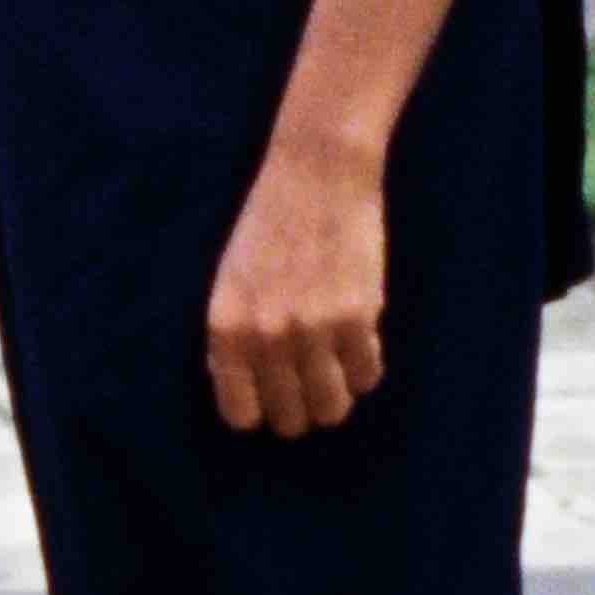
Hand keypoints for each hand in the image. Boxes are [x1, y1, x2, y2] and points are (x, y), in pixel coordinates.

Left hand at [205, 133, 389, 436]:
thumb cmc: (269, 224)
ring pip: (332, 408)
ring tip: (336, 372)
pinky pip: (367, 377)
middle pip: (289, 419)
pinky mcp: (359, 318)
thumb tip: (238, 386)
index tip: (273, 398)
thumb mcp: (231, 281)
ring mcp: (314, 331)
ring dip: (335, 398)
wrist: (318, 175)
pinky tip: (360, 345)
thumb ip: (231, 336)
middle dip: (300, 410)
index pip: (240, 414)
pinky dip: (364, 370)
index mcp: (226, 329)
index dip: (260, 411)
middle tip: (310, 385)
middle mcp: (266, 338)